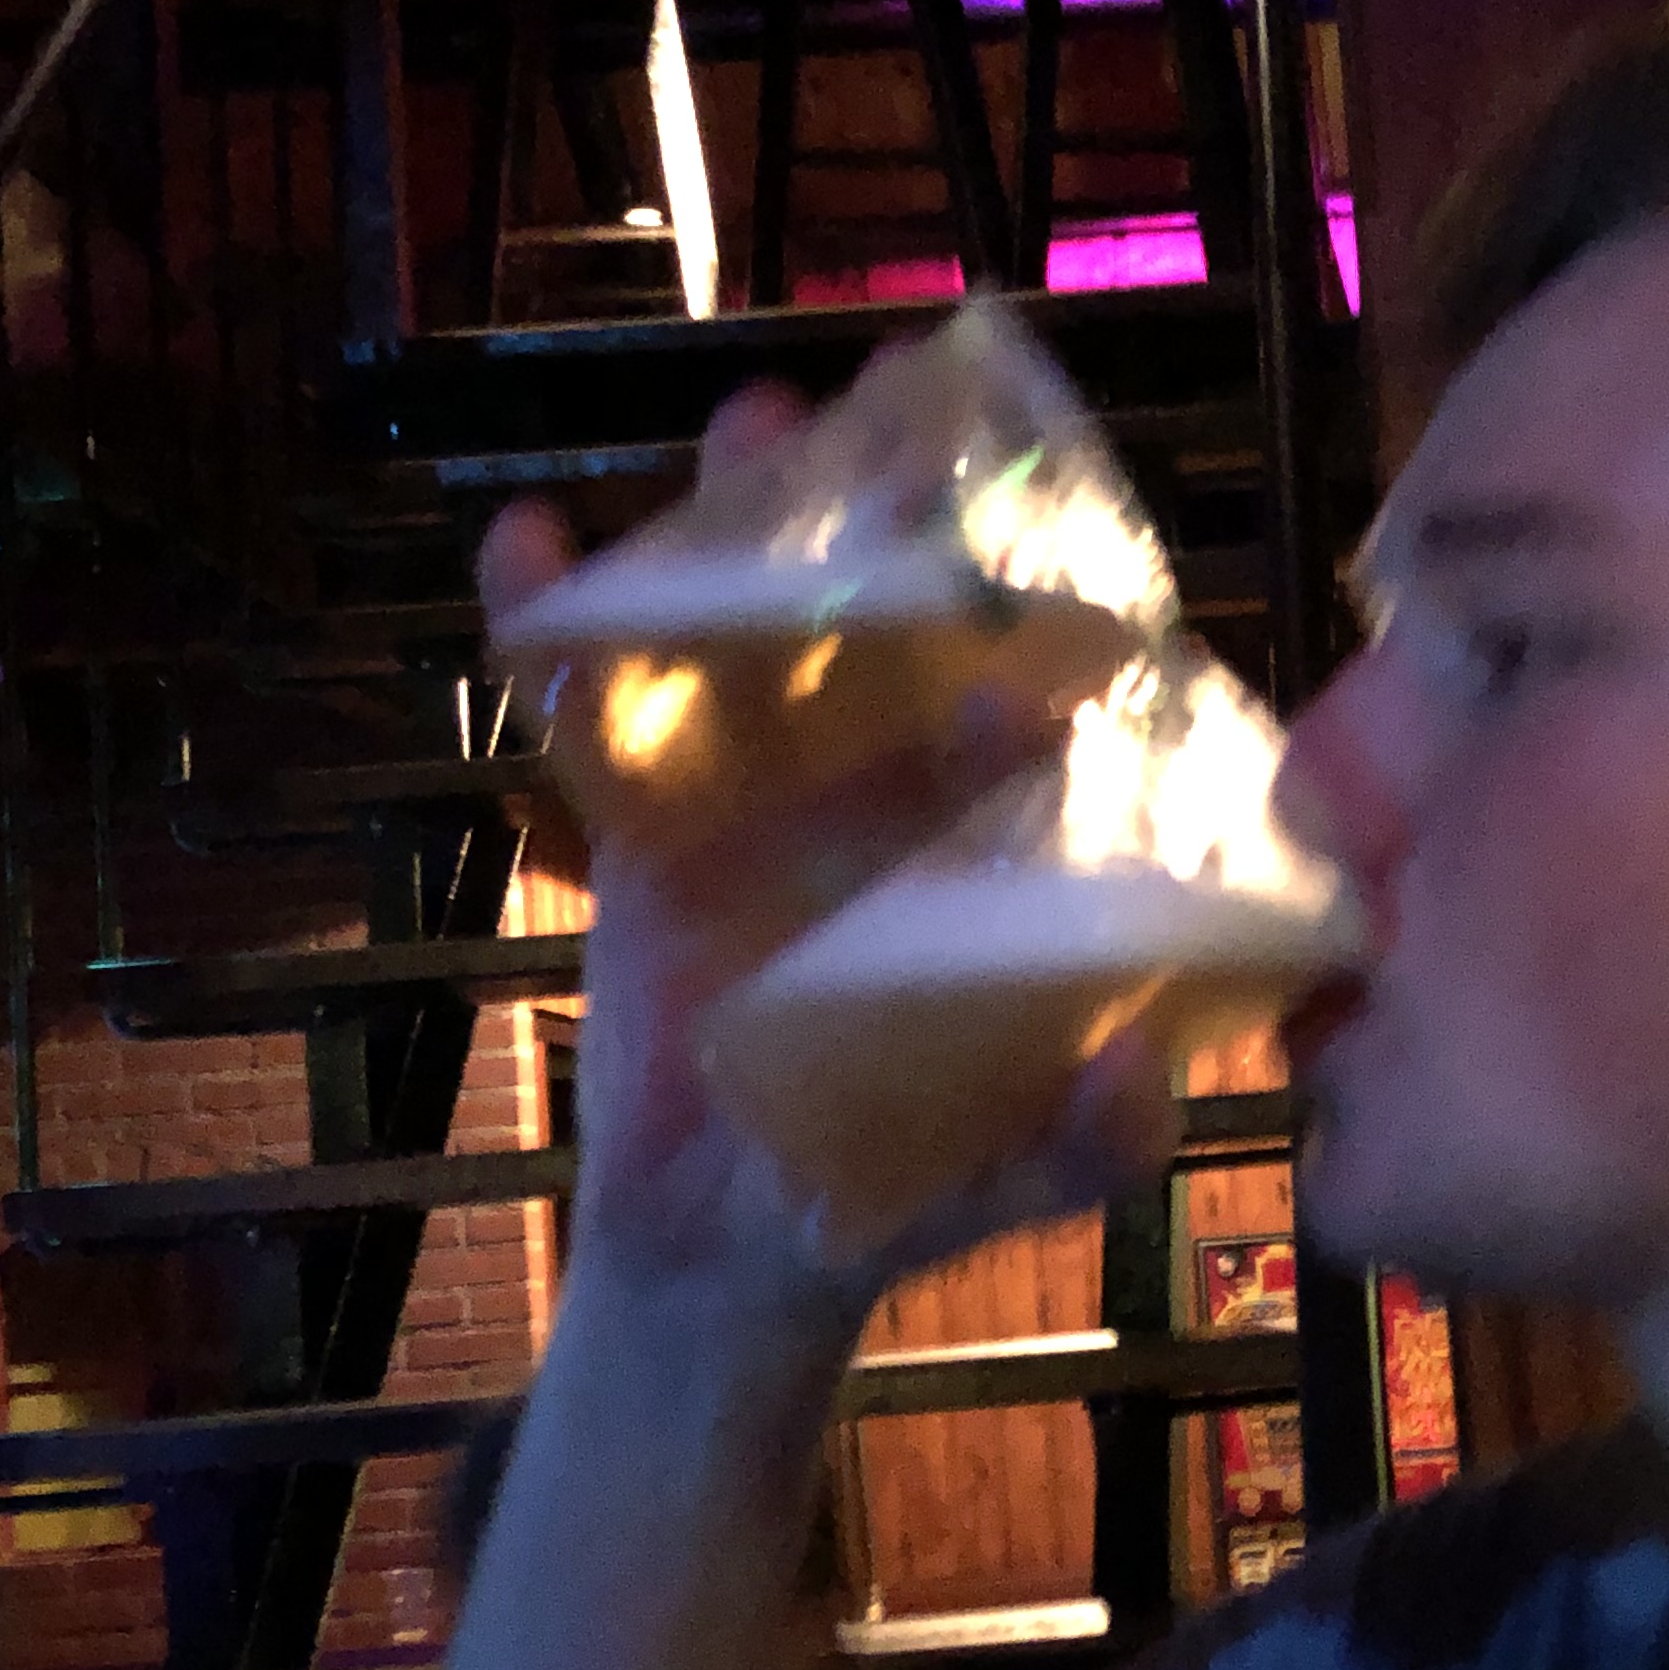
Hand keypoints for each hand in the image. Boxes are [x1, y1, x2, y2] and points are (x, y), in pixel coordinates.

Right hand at [481, 387, 1176, 1313]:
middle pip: (897, 632)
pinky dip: (557, 631)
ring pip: (758, 641)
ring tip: (744, 433)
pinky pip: (600, 717)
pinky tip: (527, 548)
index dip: (1036, 627)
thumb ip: (1077, 1144)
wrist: (727, 1253)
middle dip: (894, 521)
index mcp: (989, 852)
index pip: (1030, 711)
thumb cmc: (893, 1194)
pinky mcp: (647, 832)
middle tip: (891, 416)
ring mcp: (765, 802)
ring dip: (744, 532)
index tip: (1027, 563)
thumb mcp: (1001, 1179)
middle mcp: (889, 798)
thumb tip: (1141, 1083)